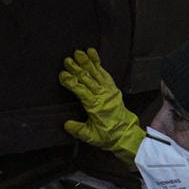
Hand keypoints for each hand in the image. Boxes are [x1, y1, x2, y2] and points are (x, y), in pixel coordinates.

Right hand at [59, 47, 143, 166]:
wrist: (126, 134)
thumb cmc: (108, 136)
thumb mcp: (91, 137)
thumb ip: (78, 130)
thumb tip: (66, 124)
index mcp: (95, 107)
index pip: (81, 91)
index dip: (71, 82)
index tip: (62, 74)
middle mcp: (103, 96)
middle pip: (88, 79)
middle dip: (77, 68)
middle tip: (67, 59)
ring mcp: (109, 91)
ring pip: (96, 73)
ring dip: (87, 62)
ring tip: (79, 52)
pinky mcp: (113, 89)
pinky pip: (105, 74)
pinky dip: (99, 64)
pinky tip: (93, 56)